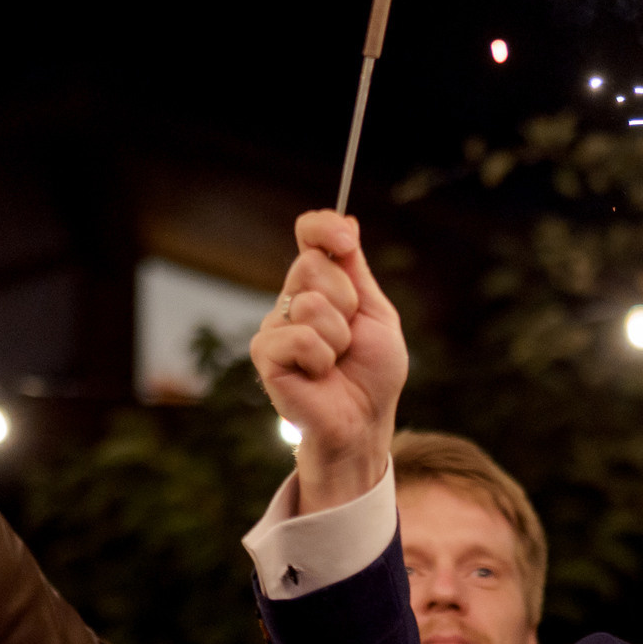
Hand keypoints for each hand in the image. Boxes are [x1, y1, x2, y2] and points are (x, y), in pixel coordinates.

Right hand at [248, 211, 405, 511]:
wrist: (363, 422)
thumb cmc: (373, 375)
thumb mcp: (377, 314)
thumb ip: (357, 271)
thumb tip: (346, 221)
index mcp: (321, 285)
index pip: (310, 236)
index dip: (322, 228)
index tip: (346, 240)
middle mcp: (293, 300)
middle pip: (312, 265)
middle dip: (346, 301)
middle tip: (350, 337)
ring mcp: (276, 326)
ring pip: (309, 303)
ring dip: (338, 337)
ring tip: (336, 362)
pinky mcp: (265, 355)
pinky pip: (297, 337)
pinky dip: (320, 359)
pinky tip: (318, 377)